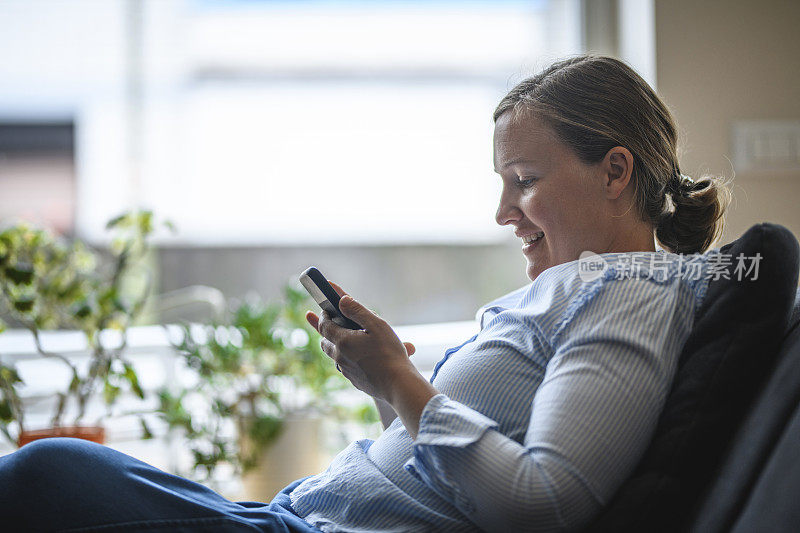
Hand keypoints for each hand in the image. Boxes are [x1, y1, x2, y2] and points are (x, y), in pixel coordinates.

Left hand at [305, 280, 416, 400]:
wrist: (398, 385)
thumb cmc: (389, 353)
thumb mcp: (377, 325)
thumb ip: (357, 311)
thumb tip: (342, 300)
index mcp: (343, 341)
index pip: (323, 326)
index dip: (323, 316)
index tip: (327, 309)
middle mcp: (340, 357)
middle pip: (325, 342)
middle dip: (327, 331)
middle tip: (334, 323)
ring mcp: (346, 371)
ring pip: (335, 355)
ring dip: (339, 345)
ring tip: (352, 339)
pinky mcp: (354, 381)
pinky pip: (346, 367)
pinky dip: (350, 358)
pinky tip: (365, 357)